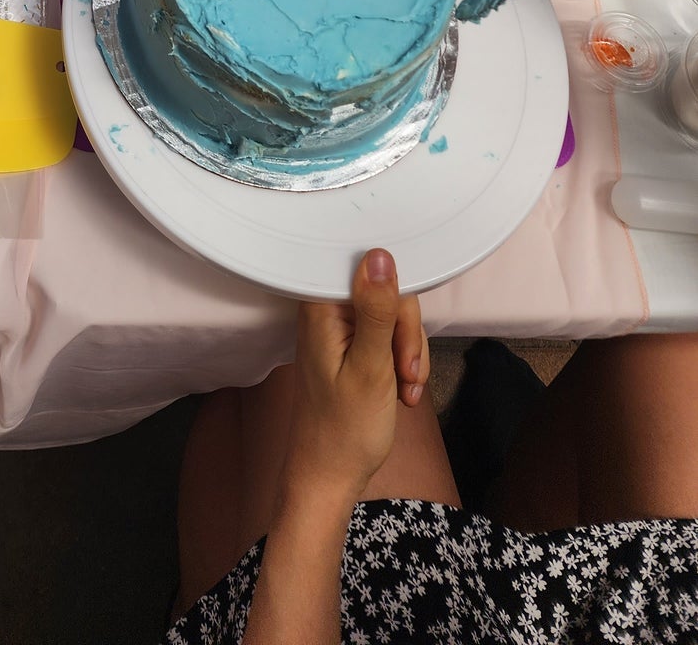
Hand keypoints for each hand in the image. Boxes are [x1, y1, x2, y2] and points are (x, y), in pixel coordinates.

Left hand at [282, 248, 427, 505]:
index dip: (397, 302)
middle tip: (406, 375)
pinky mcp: (352, 343)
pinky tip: (400, 392)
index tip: (402, 341)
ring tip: (403, 390)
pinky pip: (390, 337)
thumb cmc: (346, 428)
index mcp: (320, 306)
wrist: (332, 474)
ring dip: (408, 354)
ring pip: (394, 317)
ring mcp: (340, 327)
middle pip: (388, 293)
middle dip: (406, 336)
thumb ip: (376, 310)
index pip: (370, 270)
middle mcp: (326, 309)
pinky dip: (402, 364)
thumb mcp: (371, 367)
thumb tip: (380, 254)